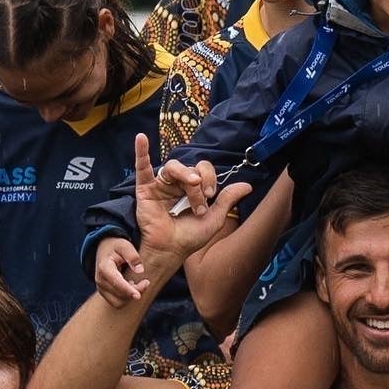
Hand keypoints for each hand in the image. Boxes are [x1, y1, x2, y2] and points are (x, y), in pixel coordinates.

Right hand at [95, 236, 147, 305]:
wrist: (104, 250)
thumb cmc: (116, 247)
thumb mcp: (125, 246)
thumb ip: (132, 256)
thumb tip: (140, 270)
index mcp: (104, 268)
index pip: (116, 282)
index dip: (127, 290)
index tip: (138, 296)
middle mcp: (100, 280)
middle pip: (119, 294)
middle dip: (135, 291)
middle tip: (146, 282)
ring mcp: (101, 288)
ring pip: (119, 302)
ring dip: (131, 296)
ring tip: (136, 283)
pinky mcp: (105, 293)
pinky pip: (117, 303)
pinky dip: (127, 298)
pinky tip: (130, 286)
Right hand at [135, 135, 249, 261]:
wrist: (171, 250)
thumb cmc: (191, 237)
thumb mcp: (215, 217)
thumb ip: (228, 199)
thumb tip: (248, 185)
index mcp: (193, 188)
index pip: (202, 170)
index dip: (210, 178)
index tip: (211, 195)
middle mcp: (177, 184)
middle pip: (190, 168)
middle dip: (199, 183)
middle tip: (202, 198)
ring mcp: (161, 185)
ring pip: (173, 167)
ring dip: (184, 175)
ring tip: (192, 184)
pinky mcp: (146, 189)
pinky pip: (142, 168)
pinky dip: (141, 152)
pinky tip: (141, 138)